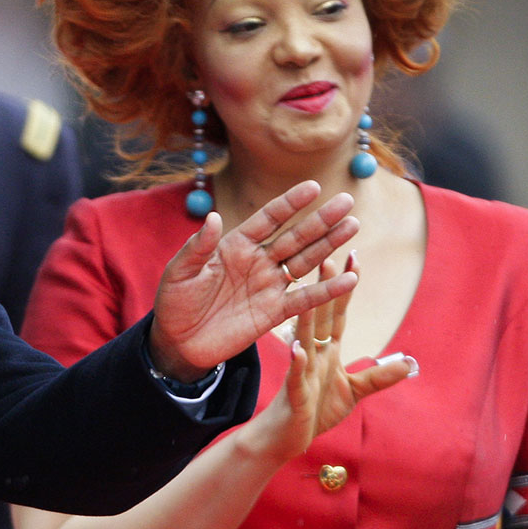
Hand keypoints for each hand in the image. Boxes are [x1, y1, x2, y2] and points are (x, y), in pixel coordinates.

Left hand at [148, 181, 358, 381]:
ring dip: (328, 245)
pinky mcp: (273, 313)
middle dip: (320, 220)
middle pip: (295, 236)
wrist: (178, 342)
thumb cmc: (175, 301)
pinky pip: (304, 300)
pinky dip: (326, 290)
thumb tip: (213, 216)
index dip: (290, 203)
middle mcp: (257, 261)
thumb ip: (198, 246)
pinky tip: (349, 278)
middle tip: (347, 201)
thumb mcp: (180, 271)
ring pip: (305, 261)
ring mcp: (268, 286)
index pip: (268, 219)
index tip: (314, 186)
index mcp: (236, 244)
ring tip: (353, 226)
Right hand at [245, 255, 413, 461]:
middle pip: (320, 316)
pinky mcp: (294, 393)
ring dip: (308, 315)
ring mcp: (302, 371)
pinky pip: (295, 375)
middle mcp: (312, 353)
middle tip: (327, 256)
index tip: (353, 259)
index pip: (338, 313)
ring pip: (304, 338)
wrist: (285, 438)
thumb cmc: (314, 411)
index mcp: (327, 350)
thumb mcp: (354, 391)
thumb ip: (380, 376)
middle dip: (324, 288)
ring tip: (309, 290)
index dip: (346, 288)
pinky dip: (297, 362)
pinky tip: (297, 348)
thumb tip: (411, 363)